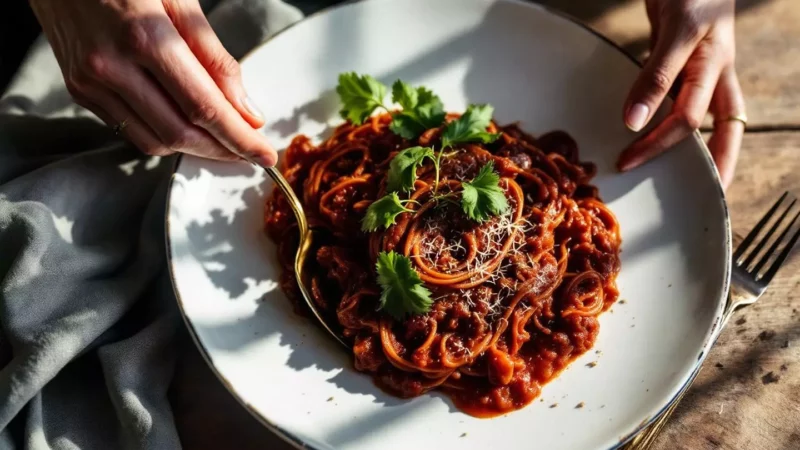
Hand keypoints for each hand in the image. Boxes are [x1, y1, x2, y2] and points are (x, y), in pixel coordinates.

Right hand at [28, 0, 275, 165]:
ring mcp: (91, 82)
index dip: (239, 137)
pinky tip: (186, 127)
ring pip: (154, 141)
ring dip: (195, 150)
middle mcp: (113, 66)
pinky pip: (130, 130)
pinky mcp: (79, 91)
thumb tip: (246, 110)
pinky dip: (164, 137)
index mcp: (145, 37)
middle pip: (180, 133)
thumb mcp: (180, 0)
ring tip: (223, 142)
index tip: (265, 154)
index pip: (204, 107)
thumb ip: (215, 58)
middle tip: (250, 153)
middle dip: (222, 151)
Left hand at [617, 0, 744, 187]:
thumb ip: (656, 74)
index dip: (657, 144)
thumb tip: (635, 121)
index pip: (689, 121)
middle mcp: (715, 78)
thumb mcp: (677, 30)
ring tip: (673, 181)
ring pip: (706, 124)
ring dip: (689, 151)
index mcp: (715, 70)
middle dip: (704, 170)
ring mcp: (706, 74)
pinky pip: (684, 104)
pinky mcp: (689, 69)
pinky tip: (652, 138)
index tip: (627, 160)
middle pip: (719, 136)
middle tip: (681, 201)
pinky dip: (669, 124)